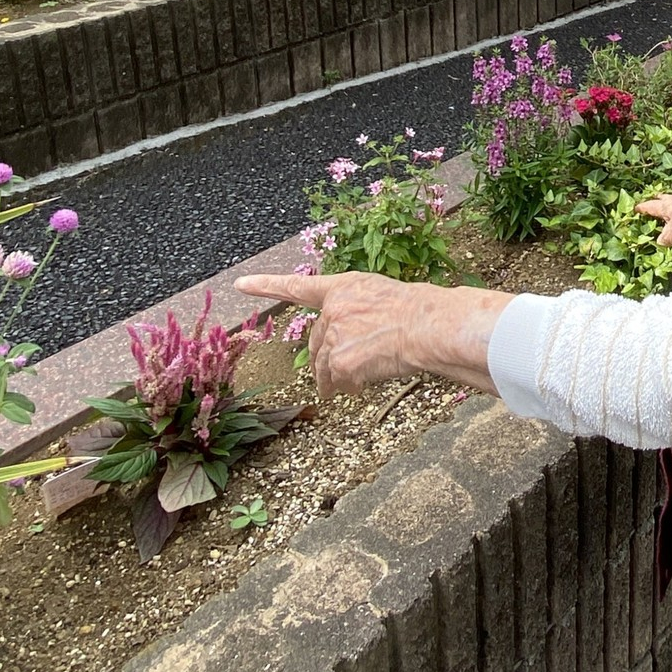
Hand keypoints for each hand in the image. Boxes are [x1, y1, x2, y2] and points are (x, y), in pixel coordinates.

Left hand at [234, 271, 513, 398]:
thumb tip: (360, 338)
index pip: (298, 286)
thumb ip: (363, 312)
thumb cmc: (423, 311)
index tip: (240, 284)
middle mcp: (333, 309)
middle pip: (317, 340)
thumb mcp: (387, 299)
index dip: (266, 285)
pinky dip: (347, 388)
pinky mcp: (340, 361)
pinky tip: (362, 387)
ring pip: (325, 364)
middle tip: (340, 370)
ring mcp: (334, 335)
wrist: (431, 326)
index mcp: (345, 288)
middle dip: (324, 357)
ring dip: (335, 377)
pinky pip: (338, 382)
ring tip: (355, 383)